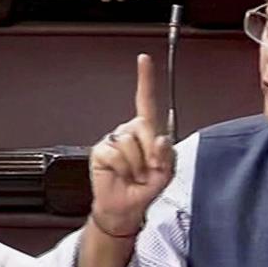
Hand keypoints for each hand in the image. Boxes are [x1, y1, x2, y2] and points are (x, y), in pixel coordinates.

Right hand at [89, 54, 173, 234]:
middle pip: (143, 126)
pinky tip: (123, 175)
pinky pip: (116, 154)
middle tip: (149, 168)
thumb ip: (167, 154)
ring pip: (130, 143)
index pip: (147, 101)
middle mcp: (130, 131)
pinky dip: (124, 169)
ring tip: (136, 174)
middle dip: (150, 151)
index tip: (143, 59)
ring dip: (137, 164)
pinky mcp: (100, 151)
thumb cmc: (147, 186)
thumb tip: (161, 140)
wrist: (127, 207)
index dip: (146, 79)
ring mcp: (114, 140)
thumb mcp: (167, 171)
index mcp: (148, 131)